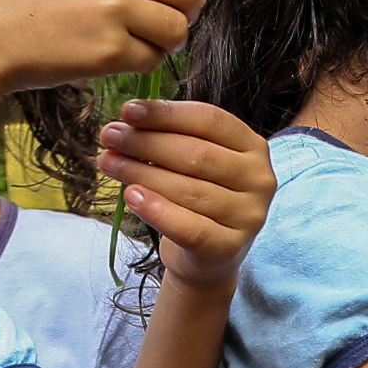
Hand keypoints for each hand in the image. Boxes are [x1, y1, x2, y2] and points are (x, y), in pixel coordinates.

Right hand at [0, 0, 202, 95]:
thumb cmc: (30, 0)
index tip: (178, 1)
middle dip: (183, 14)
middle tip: (160, 29)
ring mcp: (112, 7)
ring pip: (177, 30)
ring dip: (163, 43)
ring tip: (130, 43)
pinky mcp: (108, 49)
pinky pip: (152, 61)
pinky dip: (138, 64)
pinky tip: (107, 58)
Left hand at [100, 98, 270, 291]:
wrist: (208, 257)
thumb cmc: (197, 200)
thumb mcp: (193, 162)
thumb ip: (171, 138)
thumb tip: (126, 121)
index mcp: (252, 146)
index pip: (210, 120)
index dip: (167, 113)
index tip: (128, 110)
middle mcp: (258, 178)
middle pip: (196, 154)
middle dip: (147, 142)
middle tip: (109, 137)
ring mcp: (248, 215)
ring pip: (188, 189)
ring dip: (141, 172)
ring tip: (109, 162)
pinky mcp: (230, 247)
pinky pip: (189, 228)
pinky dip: (157, 210)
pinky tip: (131, 196)